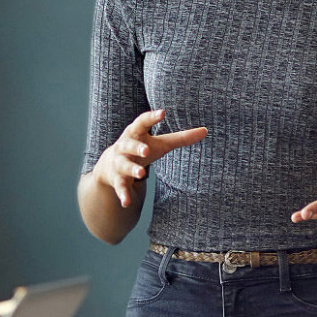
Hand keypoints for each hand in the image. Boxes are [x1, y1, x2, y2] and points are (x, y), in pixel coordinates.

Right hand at [93, 110, 207, 208]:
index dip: (152, 117)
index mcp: (135, 133)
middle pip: (129, 145)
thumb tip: (206, 131)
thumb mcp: (160, 143)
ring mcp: (120, 163)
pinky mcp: (117, 179)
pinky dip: (123, 195)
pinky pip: (120, 187)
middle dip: (137, 147)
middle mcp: (124, 146)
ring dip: (132, 170)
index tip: (162, 112)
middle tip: (146, 150)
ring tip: (140, 174)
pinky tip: (127, 203)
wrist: (110, 165)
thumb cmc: (141, 148)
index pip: (142, 122)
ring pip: (124, 165)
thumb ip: (181, 138)